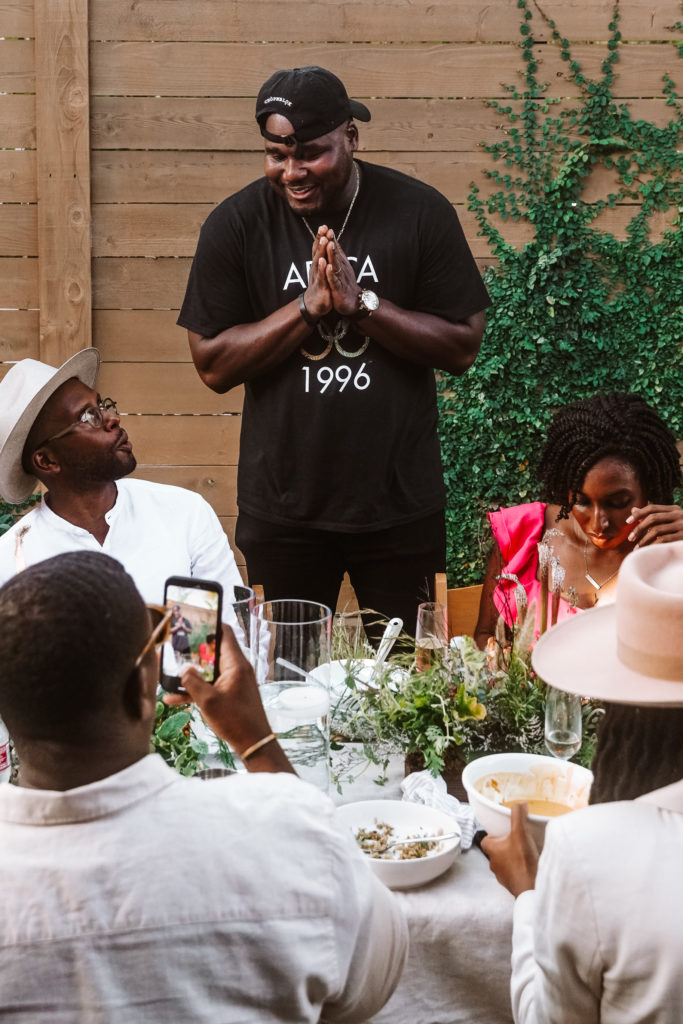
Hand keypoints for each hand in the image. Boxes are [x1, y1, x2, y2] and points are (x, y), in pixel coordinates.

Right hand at [163, 626, 271, 757]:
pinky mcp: (229, 693)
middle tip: (173, 649)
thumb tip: (183, 669)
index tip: (192, 622)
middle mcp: (236, 668)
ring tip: (167, 677)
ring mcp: (233, 681)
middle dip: (192, 652)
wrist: (253, 743)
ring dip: (189, 675)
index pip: (225, 632)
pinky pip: (210, 686)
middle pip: (213, 651)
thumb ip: (192, 682)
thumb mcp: (208, 701)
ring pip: (208, 671)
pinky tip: (173, 698)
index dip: (209, 624)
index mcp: (236, 663)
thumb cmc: (236, 720)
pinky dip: (195, 689)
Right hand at [303, 227, 332, 318]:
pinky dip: (323, 269)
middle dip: (320, 240)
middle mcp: (315, 268)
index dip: (320, 237)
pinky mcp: (321, 287)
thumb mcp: (321, 270)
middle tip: (323, 228)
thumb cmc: (320, 286)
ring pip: (319, 262)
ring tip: (324, 241)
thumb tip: (324, 244)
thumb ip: (322, 258)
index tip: (324, 225)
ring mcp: (318, 277)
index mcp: (317, 264)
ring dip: (321, 251)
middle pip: (317, 252)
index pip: (318, 248)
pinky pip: (322, 277)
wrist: (315, 304)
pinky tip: (324, 262)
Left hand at [323, 230, 361, 317]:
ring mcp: (340, 278)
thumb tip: (332, 240)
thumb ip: (337, 253)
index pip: (334, 248)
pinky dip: (331, 274)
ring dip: (332, 255)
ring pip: (335, 265)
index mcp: (340, 263)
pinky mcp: (338, 288)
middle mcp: (341, 268)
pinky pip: (334, 280)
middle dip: (330, 242)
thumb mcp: (341, 267)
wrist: (353, 301)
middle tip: (326, 231)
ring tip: (329, 244)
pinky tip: (328, 267)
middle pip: (335, 253)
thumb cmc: (345, 283)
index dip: (329, 238)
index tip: (323, 226)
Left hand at [480, 803, 538, 896]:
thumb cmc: (522, 862)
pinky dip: (520, 870)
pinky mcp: (512, 884)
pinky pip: (514, 874)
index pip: (486, 840)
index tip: (503, 831)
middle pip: (496, 851)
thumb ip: (518, 816)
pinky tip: (530, 866)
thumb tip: (519, 804)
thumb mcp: (520, 833)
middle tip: (517, 840)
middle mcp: (494, 864)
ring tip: (525, 853)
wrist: (531, 888)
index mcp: (491, 850)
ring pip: (504, 863)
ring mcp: (502, 876)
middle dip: (505, 846)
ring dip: (512, 858)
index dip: (493, 835)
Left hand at [627, 504, 682, 546]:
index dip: (638, 514)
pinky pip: (663, 540)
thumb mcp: (670, 521)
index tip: (627, 522)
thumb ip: (653, 516)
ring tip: (637, 548)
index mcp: (674, 509)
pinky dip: (653, 545)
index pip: (652, 507)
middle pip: (652, 518)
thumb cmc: (682, 530)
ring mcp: (682, 526)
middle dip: (639, 528)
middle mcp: (679, 515)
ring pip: (656, 530)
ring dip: (644, 540)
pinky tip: (647, 551)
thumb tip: (633, 510)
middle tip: (630, 538)